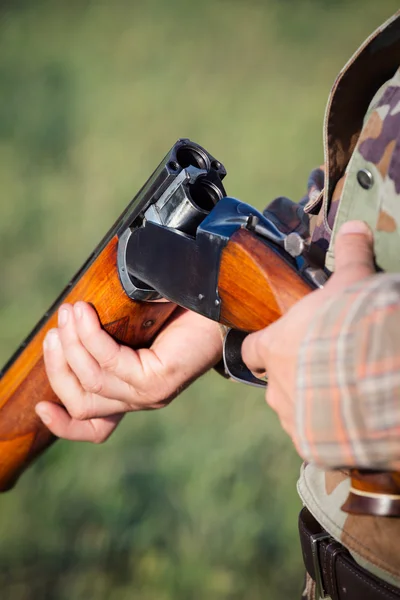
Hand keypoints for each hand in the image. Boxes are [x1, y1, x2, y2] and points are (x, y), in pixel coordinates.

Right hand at [36, 304, 222, 441]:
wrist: (219, 307)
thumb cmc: (175, 314)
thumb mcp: (132, 331)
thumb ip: (106, 342)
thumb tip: (66, 331)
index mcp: (132, 394)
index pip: (96, 427)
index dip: (64, 425)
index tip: (40, 408)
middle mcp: (140, 400)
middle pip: (82, 401)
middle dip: (59, 366)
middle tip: (54, 330)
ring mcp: (150, 394)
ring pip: (92, 380)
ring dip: (72, 345)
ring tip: (68, 313)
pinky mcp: (158, 381)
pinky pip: (110, 362)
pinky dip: (90, 337)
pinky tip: (84, 313)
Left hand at [242, 220, 375, 450]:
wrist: (379, 378)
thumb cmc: (355, 326)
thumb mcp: (354, 284)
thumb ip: (350, 256)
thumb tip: (354, 226)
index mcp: (275, 346)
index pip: (251, 348)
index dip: (262, 346)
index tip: (276, 343)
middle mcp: (277, 385)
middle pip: (274, 381)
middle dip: (294, 374)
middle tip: (323, 366)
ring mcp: (294, 418)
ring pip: (294, 410)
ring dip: (311, 403)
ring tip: (341, 393)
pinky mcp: (314, 446)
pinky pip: (315, 438)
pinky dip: (328, 431)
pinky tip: (350, 419)